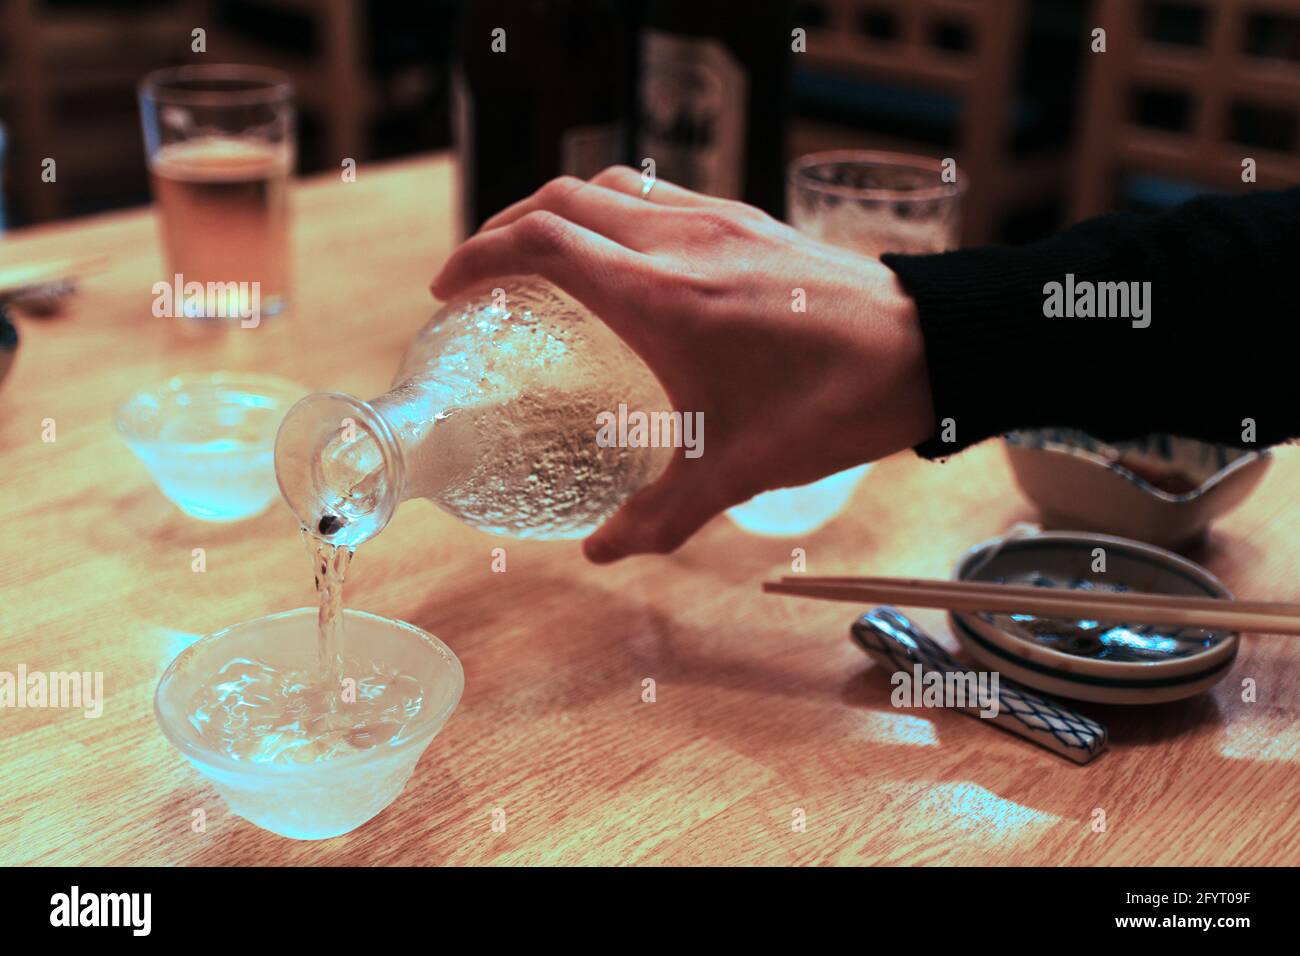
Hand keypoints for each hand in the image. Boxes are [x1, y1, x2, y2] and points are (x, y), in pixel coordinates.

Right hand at [432, 167, 935, 561]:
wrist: (928, 350)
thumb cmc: (833, 404)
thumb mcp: (737, 470)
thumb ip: (659, 515)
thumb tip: (602, 555)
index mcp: (661, 297)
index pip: (541, 242)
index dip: (479, 257)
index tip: (448, 289)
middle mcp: (680, 241)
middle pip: (562, 199)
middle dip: (505, 226)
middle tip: (481, 273)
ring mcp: (718, 221)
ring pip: (611, 186)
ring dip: (562, 211)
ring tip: (541, 258)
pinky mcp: (750, 220)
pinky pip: (658, 194)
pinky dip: (616, 212)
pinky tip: (626, 261)